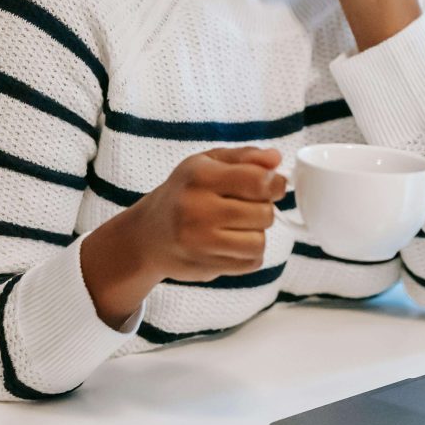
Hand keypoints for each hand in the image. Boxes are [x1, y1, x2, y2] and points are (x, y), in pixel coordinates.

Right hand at [80, 147, 286, 327]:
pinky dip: (249, 255)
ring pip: (259, 242)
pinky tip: (231, 244)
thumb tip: (276, 159)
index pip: (258, 181)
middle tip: (245, 208)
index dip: (275, 184)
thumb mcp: (209, 163)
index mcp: (200, 176)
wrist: (148, 235)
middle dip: (263, 210)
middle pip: (264, 214)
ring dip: (256, 235)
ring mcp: (199, 241)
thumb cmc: (185, 193)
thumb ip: (246, 157)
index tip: (272, 186)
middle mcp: (197, 208)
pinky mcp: (204, 266)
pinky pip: (251, 263)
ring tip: (237, 227)